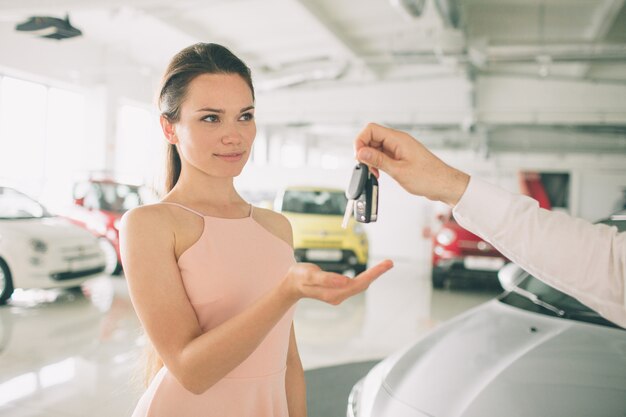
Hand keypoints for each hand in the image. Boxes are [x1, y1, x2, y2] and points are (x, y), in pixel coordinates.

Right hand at [281, 260, 393, 304]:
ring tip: (385, 265)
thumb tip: (345, 281)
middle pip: (362, 285)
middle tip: (390, 263)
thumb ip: (327, 278)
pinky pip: (355, 285)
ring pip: (360, 285)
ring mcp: (338, 294)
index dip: (373, 274)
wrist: (291, 285)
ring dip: (373, 276)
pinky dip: (365, 277)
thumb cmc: (299, 278)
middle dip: (377, 274)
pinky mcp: (337, 290)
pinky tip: (371, 273)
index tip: (385, 265)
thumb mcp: (310, 275)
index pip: (358, 283)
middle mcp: (338, 296)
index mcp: (333, 293)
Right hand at [354, 123, 469, 205]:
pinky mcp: (400, 157)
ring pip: (376, 148)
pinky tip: (379, 173)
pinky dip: (378, 164)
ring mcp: (399, 148)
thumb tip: (361, 152)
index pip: (371, 129)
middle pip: (371, 138)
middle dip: (365, 153)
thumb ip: (378, 160)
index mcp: (398, 139)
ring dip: (371, 160)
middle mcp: (398, 141)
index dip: (361, 141)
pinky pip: (383, 155)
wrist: (444, 185)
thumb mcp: (398, 171)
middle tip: (366, 168)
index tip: (359, 156)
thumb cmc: (428, 177)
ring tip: (374, 173)